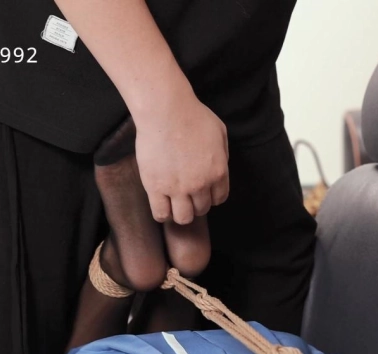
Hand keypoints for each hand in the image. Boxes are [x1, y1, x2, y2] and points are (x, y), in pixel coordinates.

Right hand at [134, 93, 228, 224]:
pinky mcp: (155, 187)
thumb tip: (220, 167)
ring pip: (183, 218)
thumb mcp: (220, 132)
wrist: (165, 111)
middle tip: (186, 194)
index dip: (211, 197)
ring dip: (180, 212)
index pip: (219, 198)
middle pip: (201, 209)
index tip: (202, 191)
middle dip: (196, 204)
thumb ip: (222, 154)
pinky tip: (161, 204)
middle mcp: (200, 184)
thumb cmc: (192, 115)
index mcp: (218, 172)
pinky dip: (162, 214)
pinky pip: (161, 214)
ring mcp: (177, 188)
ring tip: (174, 202)